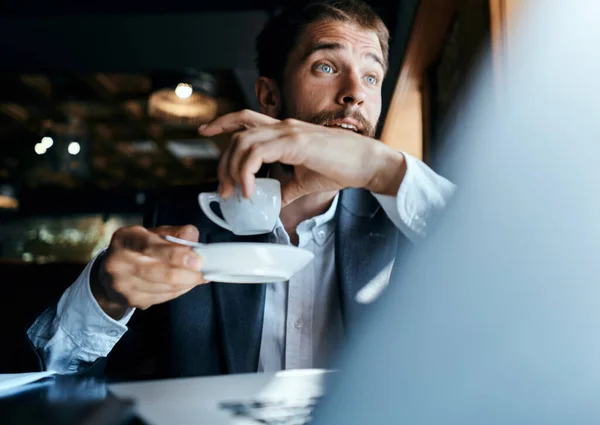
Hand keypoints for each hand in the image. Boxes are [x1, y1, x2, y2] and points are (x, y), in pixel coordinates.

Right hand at [90, 225, 207, 319]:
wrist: (112, 274)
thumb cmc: (138, 249)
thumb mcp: (154, 233)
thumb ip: (175, 234)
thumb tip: (194, 241)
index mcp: (126, 238)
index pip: (151, 246)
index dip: (176, 254)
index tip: (197, 260)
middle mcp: (118, 261)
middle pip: (158, 272)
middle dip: (186, 273)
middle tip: (203, 272)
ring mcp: (122, 284)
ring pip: (164, 287)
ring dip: (186, 283)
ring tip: (197, 277)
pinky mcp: (131, 300)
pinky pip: (163, 297)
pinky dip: (179, 290)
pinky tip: (185, 284)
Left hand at [199, 109, 405, 205]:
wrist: (366, 164)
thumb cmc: (340, 169)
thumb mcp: (305, 181)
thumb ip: (286, 189)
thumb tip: (273, 203)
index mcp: (285, 131)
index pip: (247, 119)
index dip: (223, 122)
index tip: (205, 130)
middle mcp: (283, 126)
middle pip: (239, 135)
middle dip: (224, 162)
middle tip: (223, 188)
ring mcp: (288, 132)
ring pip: (244, 143)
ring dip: (233, 169)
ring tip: (236, 193)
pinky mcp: (295, 142)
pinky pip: (258, 154)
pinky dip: (247, 172)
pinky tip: (251, 191)